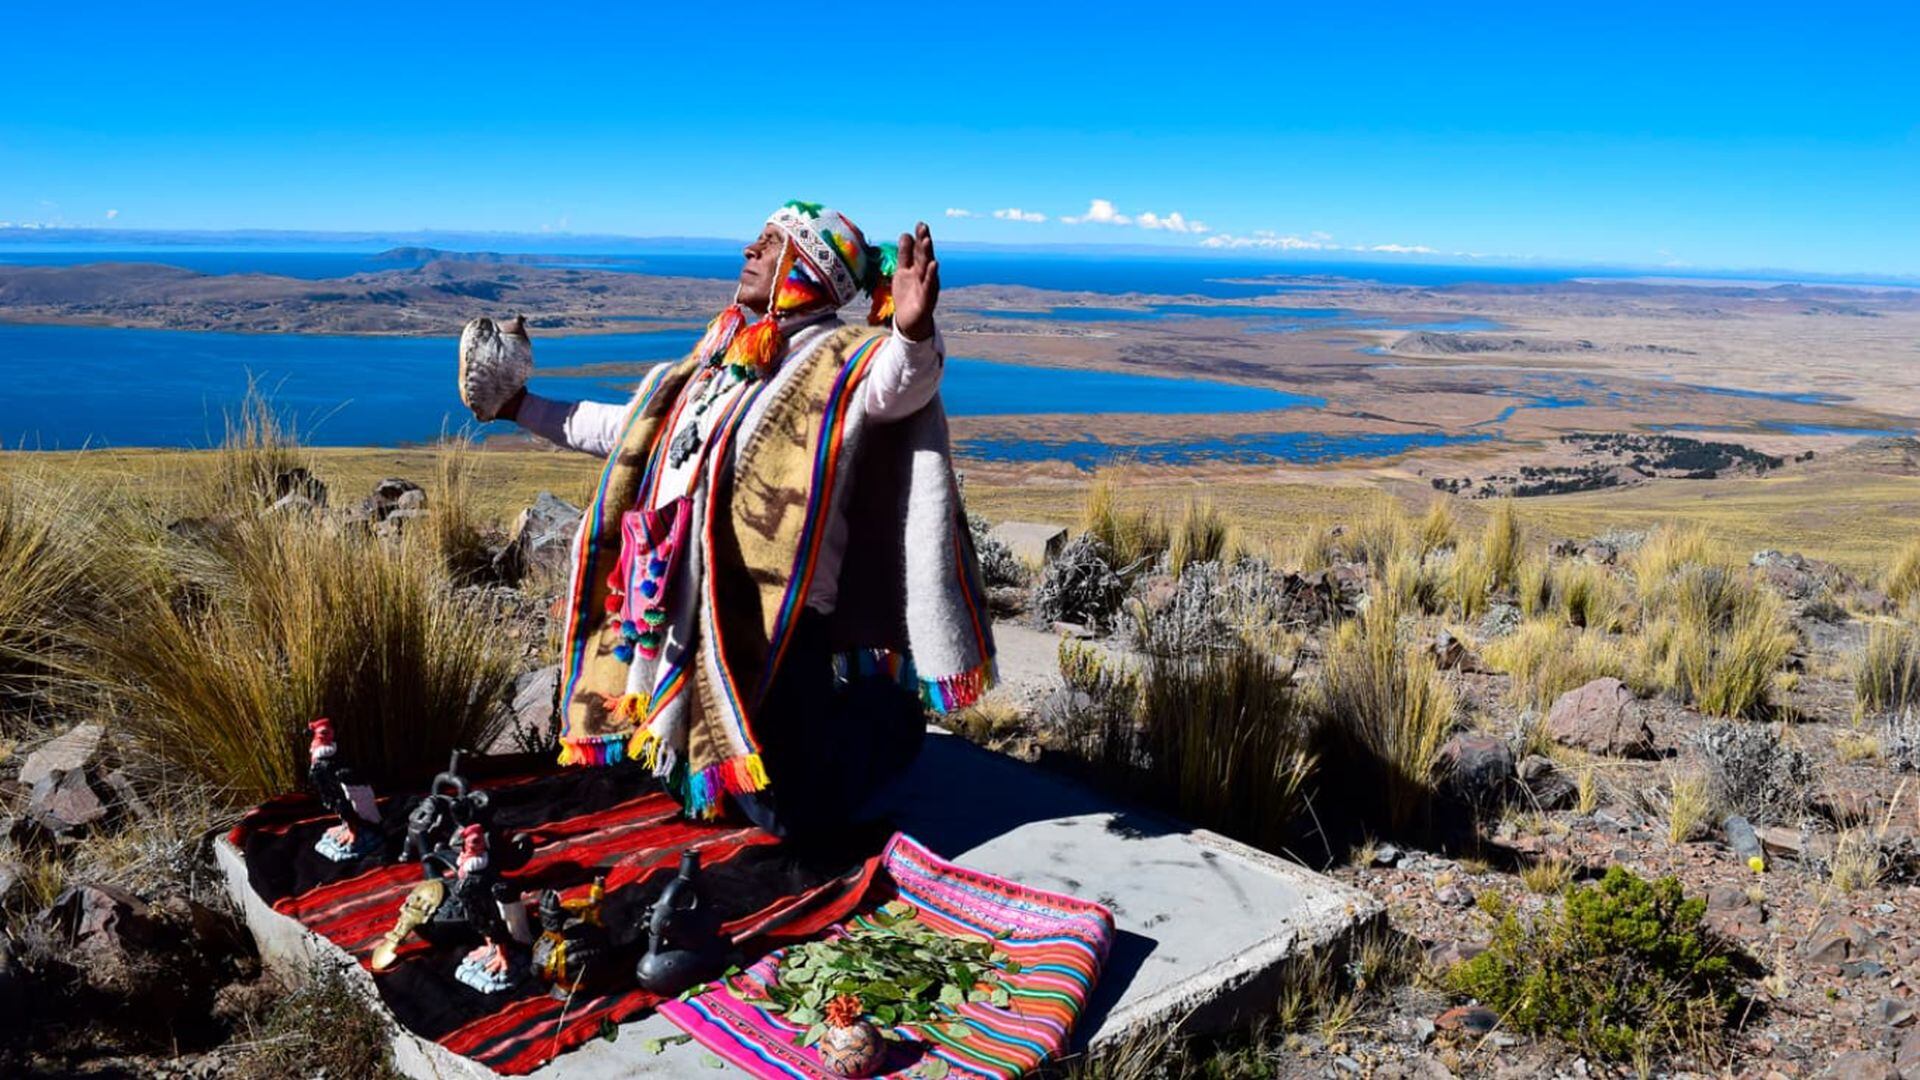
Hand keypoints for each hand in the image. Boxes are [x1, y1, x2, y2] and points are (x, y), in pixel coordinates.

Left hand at [891, 222, 938, 340]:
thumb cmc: (908, 295)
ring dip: (927, 255)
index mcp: (918, 268)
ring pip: (927, 269)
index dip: (920, 238)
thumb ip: (905, 255)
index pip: (919, 251)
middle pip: (924, 257)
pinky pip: (929, 287)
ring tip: (927, 240)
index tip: (920, 224)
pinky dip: (931, 276)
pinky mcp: (927, 300)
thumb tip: (906, 234)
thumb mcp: (903, 272)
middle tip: (924, 227)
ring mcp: (927, 287)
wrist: (909, 322)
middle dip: (924, 242)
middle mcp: (924, 276)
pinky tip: (934, 265)